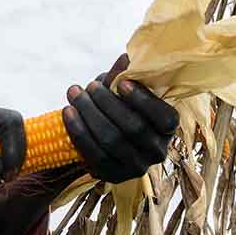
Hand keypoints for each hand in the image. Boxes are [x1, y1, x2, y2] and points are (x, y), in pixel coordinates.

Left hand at [62, 54, 178, 182]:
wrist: (103, 138)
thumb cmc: (119, 106)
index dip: (143, 100)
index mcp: (168, 128)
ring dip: (89, 113)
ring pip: (111, 140)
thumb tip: (125, 58)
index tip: (120, 83)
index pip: (164, 118)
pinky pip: (93, 154)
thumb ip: (125, 76)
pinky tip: (67, 111)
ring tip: (74, 93)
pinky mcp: (113, 176)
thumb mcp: (124, 90)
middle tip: (90, 85)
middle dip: (107, 103)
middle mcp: (157, 151)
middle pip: (133, 128)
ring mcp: (136, 167)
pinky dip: (78, 131)